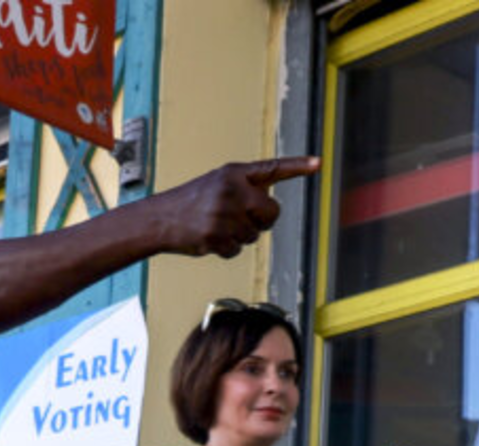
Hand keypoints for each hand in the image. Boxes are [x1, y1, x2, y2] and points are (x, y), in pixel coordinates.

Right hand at [162, 157, 319, 258]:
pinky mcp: (216, 236)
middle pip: (271, 212)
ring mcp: (224, 213)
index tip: (319, 163)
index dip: (297, 166)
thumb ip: (245, 188)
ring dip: (240, 237)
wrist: (160, 219)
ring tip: (217, 226)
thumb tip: (269, 208)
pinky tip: (211, 239)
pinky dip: (227, 249)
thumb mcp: (218, 183)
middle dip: (262, 221)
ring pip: (255, 235)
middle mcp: (232, 190)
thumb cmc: (191, 202)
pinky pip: (238, 250)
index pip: (272, 168)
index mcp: (234, 173)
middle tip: (241, 219)